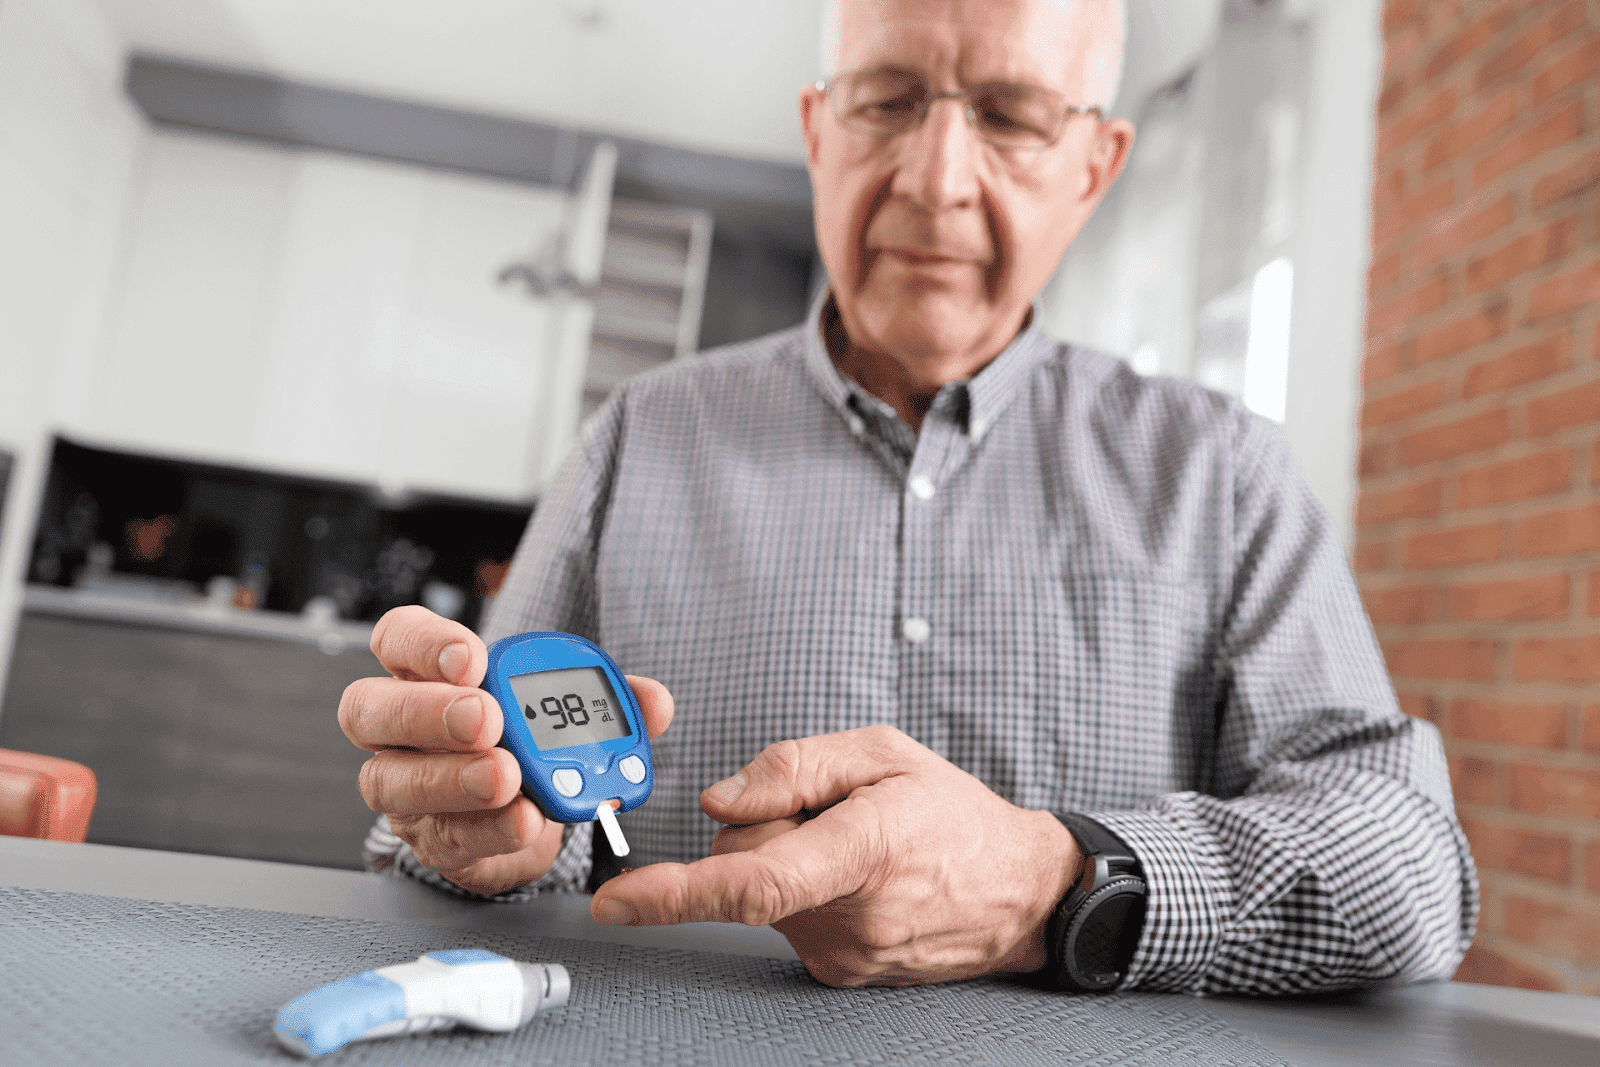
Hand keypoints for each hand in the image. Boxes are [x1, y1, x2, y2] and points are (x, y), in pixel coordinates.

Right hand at [339, 606, 674, 894]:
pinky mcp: (428, 840)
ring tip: (506, 778)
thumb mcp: (568, 713)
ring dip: (452, 779)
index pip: (398, 637)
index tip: (473, 659)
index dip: (426, 644)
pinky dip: (491, 829)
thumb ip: (608, 701)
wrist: (522, 819)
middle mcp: (398, 728)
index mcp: (429, 675)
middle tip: (487, 720)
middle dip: (429, 712)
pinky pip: (445, 835)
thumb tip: (655, 700)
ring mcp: (402, 786)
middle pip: (370, 708)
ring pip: (390, 780)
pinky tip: (526, 821)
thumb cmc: (528, 745)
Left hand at [589, 725, 1079, 986]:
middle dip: (763, 828)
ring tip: (857, 847)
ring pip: (761, 894)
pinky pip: (784, 918)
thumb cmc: (954, 815)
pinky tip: (857, 878)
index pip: (752, 881)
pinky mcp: (837, 971)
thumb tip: (719, 801)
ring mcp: (842, 954)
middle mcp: (847, 917)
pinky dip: (804, 890)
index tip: (616, 902)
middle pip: (743, 865)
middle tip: (831, 811)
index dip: (674, 893)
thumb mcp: (884, 753)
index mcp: (861, 851)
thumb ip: (794, 766)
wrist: (1018, 892)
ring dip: (788, 861)